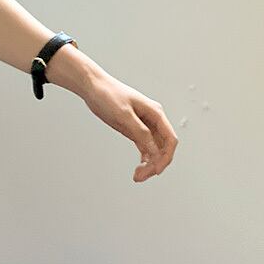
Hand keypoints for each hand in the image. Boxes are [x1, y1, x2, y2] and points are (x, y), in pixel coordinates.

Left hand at [80, 63, 176, 180]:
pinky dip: (144, 159)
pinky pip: (145, 147)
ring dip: (149, 164)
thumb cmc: (108, 95)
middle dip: (155, 164)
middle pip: (163, 147)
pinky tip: (138, 168)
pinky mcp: (135, 129)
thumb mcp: (124, 115)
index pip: (170, 139)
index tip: (155, 171)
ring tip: (137, 176)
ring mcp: (144, 125)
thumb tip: (154, 151)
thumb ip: (140, 132)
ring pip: (154, 150)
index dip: (166, 157)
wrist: (94, 87)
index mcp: (155, 113)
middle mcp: (153, 120)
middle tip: (140, 176)